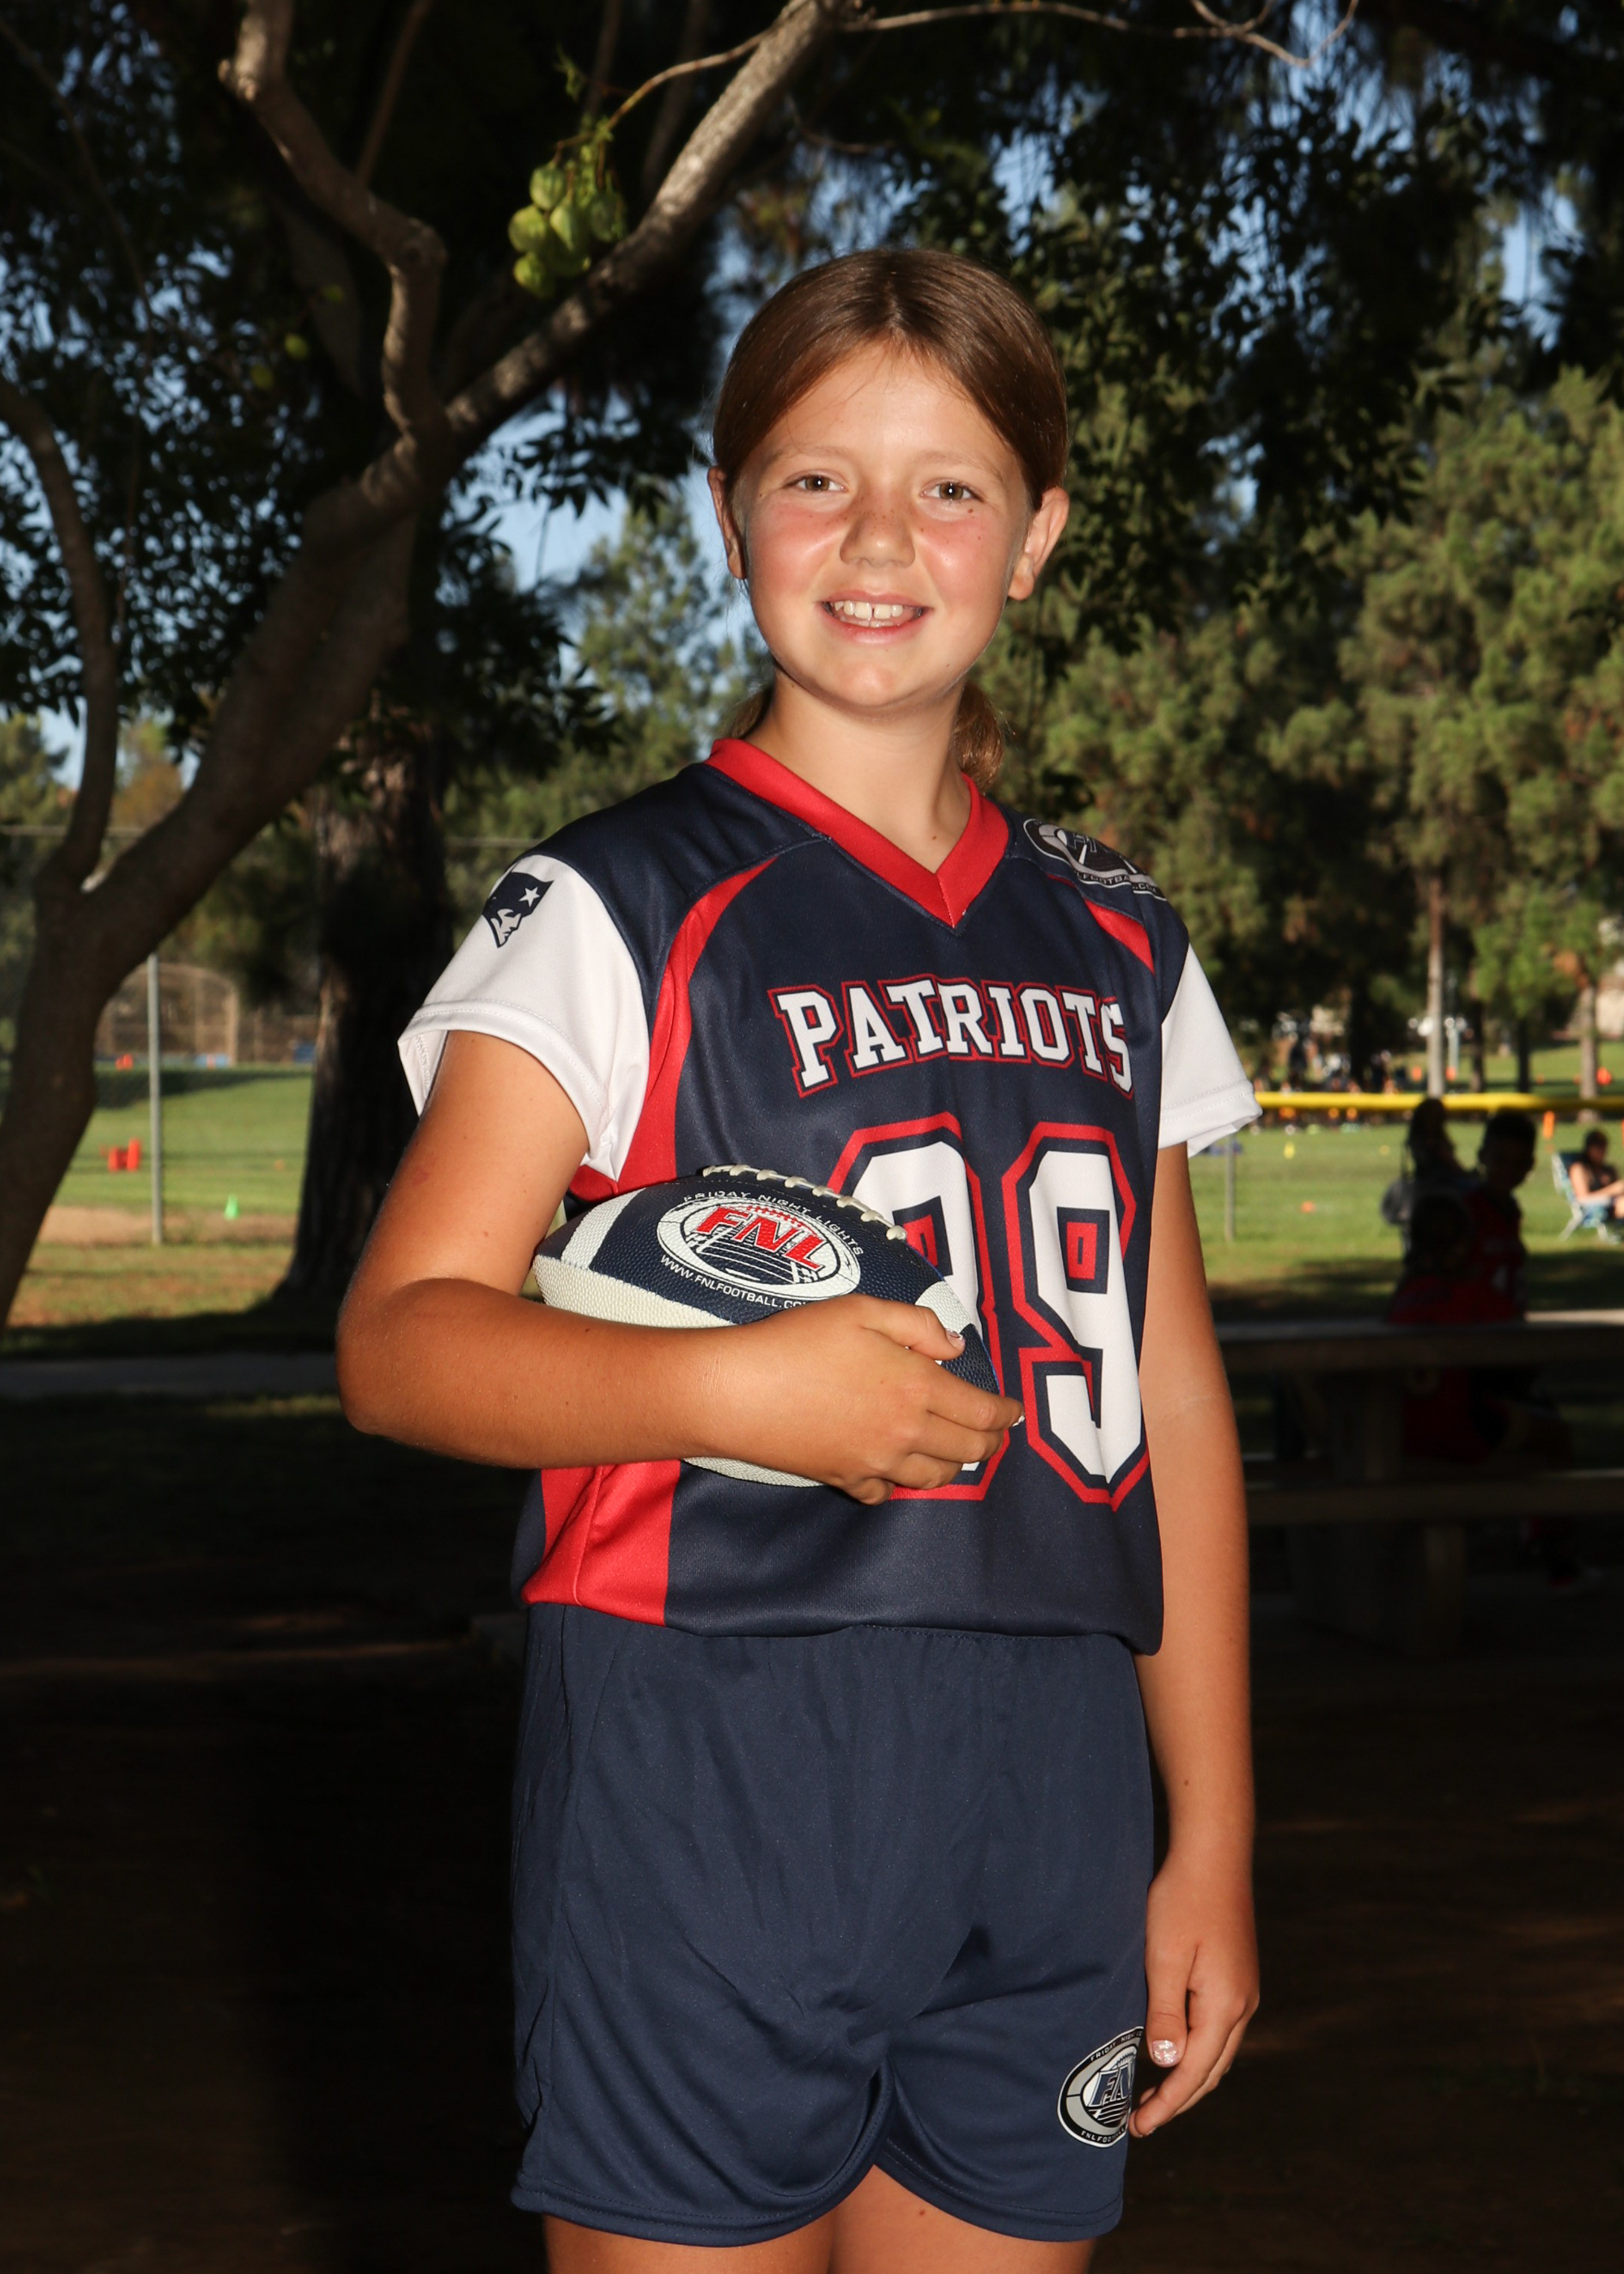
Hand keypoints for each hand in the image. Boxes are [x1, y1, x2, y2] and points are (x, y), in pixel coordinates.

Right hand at [696, 1294, 1020, 1501]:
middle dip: (989, 1441)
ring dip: (952, 1464)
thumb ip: (917, 1325)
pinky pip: (885, 1493)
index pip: (983, 1411)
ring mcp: (876, 1461)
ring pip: (934, 1477)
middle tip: (994, 1431)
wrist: (737, 1391)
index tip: (1015, 1411)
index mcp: (918, 1387)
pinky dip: (897, 1484)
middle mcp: (906, 1432)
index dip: (1006, 1413)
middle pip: (968, 1449)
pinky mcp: (844, 1478)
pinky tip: (892, 1467)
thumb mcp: (862, 1310)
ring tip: (953, 1449)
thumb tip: (954, 1347)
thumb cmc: (798, 1339)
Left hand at [1129, 1844, 1258, 2137]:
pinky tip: (1175, 2050)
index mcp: (1224, 2006)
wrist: (1214, 1855)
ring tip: (1153, 2094)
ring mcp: (1245, 1992)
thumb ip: (1164, 2014)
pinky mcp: (1238, 1978)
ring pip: (1218, 2053)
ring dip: (1188, 2077)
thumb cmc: (1182, 1901)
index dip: (1167, 2104)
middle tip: (1140, 2120)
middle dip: (1177, 2099)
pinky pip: (1219, 2031)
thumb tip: (1166, 2064)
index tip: (1138, 2127)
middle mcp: (1243, 2006)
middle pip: (1211, 2071)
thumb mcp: (1164, 1957)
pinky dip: (1198, 2052)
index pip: (1194, 2073)